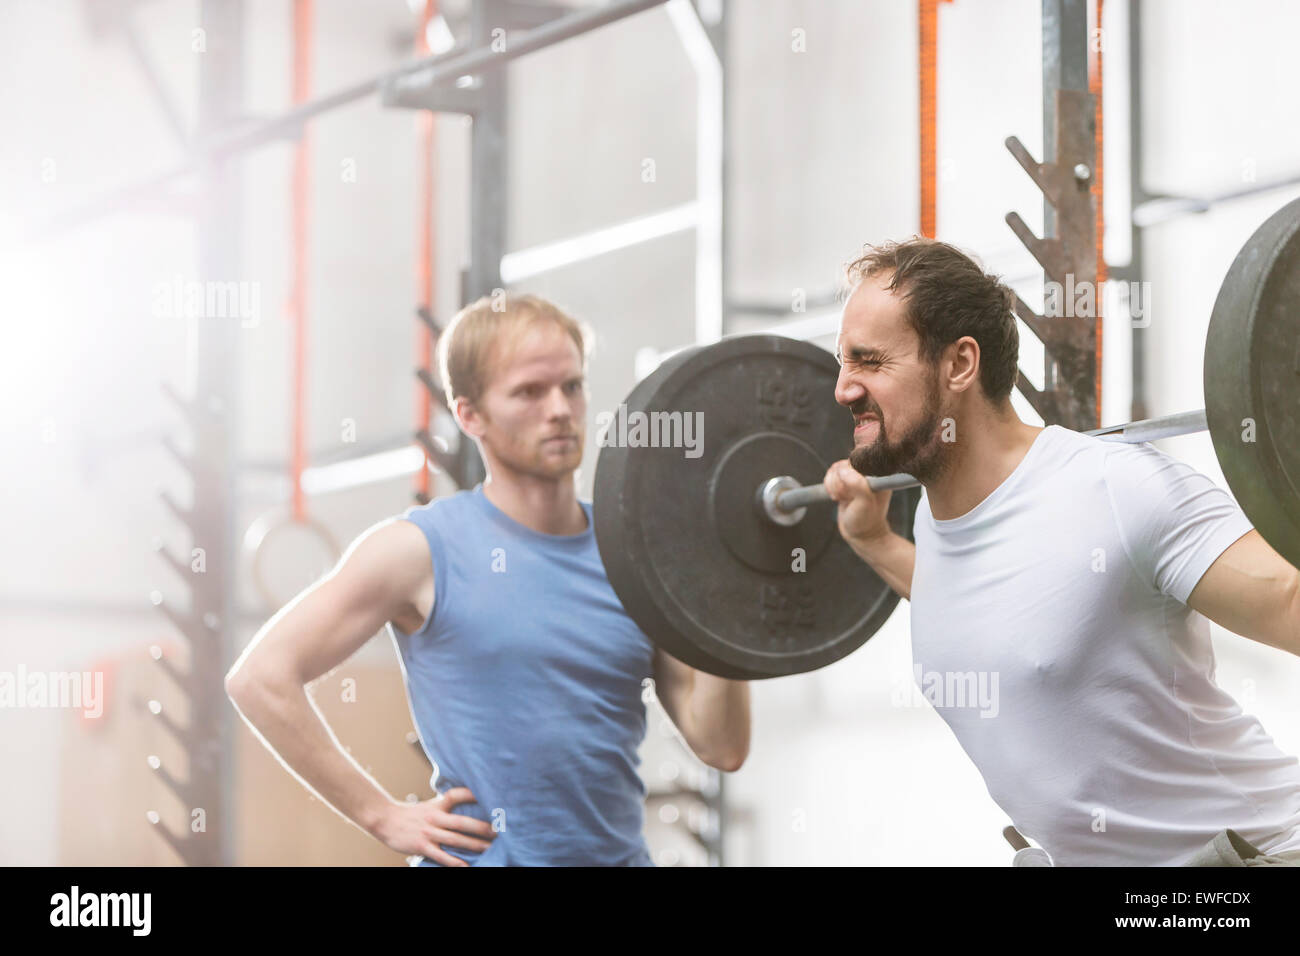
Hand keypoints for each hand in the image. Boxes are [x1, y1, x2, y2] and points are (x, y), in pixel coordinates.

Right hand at [373, 787, 495, 866]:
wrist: (385, 821)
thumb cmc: (411, 815)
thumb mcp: (430, 806)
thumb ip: (446, 806)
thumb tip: (467, 803)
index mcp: (438, 806)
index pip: (457, 795)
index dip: (473, 794)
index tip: (492, 796)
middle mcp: (435, 817)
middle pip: (463, 822)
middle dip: (482, 827)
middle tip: (499, 831)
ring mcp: (429, 832)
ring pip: (456, 839)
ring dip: (474, 845)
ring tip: (490, 849)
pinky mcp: (422, 846)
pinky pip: (442, 856)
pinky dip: (455, 862)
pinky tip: (467, 866)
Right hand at [822, 459, 893, 547]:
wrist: (861, 534)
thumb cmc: (866, 521)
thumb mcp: (865, 504)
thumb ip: (857, 484)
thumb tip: (843, 470)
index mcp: (878, 474)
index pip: (858, 460)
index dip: (849, 474)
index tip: (852, 492)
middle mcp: (868, 472)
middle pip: (844, 464)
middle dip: (840, 482)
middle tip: (847, 498)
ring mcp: (856, 475)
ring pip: (835, 469)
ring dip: (834, 486)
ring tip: (843, 498)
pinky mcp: (846, 479)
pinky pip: (831, 474)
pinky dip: (829, 486)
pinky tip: (838, 497)